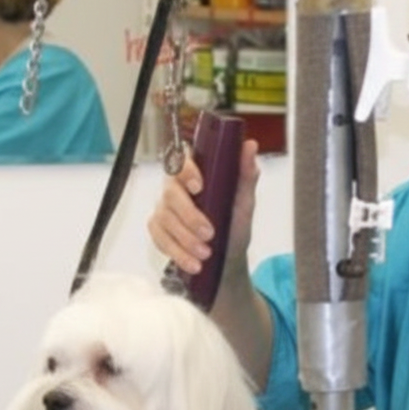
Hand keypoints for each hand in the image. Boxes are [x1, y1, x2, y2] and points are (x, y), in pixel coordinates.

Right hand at [147, 138, 261, 277]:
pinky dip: (177, 253)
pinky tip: (193, 263)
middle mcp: (174, 188)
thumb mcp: (244, 200)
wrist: (227, 257)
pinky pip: (160, 239)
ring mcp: (163, 210)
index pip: (181, 162)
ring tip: (205, 254)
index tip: (199, 187)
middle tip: (210, 234)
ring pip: (165, 220)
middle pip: (170, 194)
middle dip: (190, 217)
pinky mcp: (158, 231)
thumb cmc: (234, 223)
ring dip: (185, 239)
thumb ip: (246, 174)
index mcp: (194, 174)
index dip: (186, 172)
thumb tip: (250, 146)